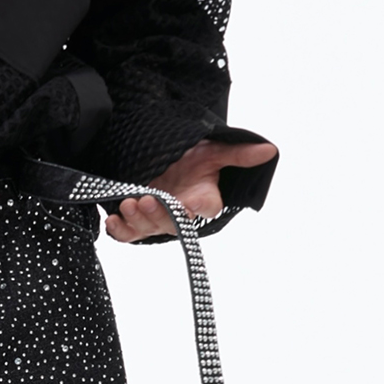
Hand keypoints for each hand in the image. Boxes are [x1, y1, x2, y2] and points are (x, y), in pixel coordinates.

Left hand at [104, 136, 278, 241]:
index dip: (196, 209)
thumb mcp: (212, 149)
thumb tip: (269, 150)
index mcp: (202, 199)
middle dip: (158, 214)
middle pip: (172, 223)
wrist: (160, 155)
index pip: (205, 209)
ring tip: (129, 203)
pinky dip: (119, 230)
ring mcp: (157, 218)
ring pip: (149, 229)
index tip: (187, 203)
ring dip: (138, 220)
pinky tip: (113, 220)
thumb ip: (237, 153)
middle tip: (146, 199)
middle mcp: (180, 212)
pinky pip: (128, 234)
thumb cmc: (190, 155)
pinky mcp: (137, 220)